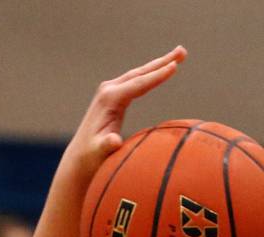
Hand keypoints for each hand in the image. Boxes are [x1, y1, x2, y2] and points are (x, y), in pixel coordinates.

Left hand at [63, 46, 185, 178]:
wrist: (80, 156)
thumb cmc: (92, 157)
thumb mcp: (100, 153)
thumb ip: (106, 145)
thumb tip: (113, 140)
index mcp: (110, 100)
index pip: (138, 84)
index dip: (158, 75)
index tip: (175, 66)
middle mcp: (109, 90)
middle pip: (141, 73)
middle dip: (163, 62)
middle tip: (183, 51)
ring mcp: (110, 91)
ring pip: (139, 74)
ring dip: (160, 64)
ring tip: (179, 55)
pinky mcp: (114, 96)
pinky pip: (137, 81)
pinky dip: (152, 74)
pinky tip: (163, 71)